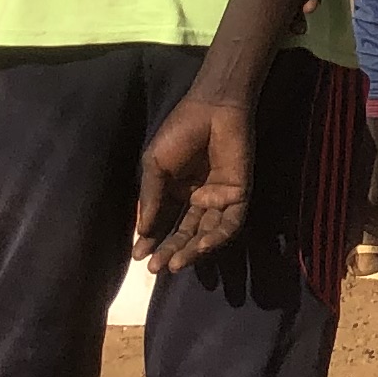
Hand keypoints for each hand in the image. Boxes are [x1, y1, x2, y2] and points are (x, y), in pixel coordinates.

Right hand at [133, 88, 255, 275]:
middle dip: (170, 250)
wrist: (211, 108)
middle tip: (156, 268)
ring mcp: (218, 198)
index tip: (138, 257)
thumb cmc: (179, 131)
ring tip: (176, 263)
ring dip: (192, 250)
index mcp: (175, 190)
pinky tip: (201, 245)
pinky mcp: (239, 195)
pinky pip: (230, 223)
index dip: (152, 240)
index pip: (163, 223)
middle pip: (183, 232)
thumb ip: (151, 198)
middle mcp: (197, 198)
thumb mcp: (155, 165)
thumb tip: (143, 232)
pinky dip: (217, 237)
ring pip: (206, 233)